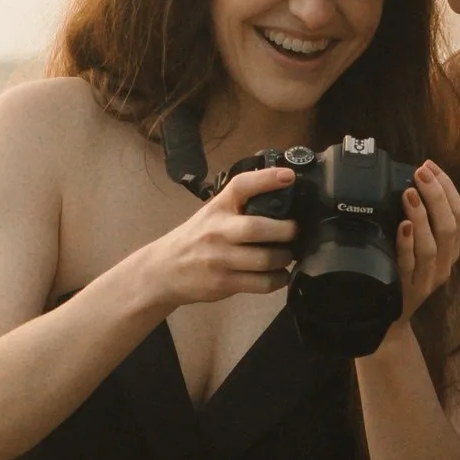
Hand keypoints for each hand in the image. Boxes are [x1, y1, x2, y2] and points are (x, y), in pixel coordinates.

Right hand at [148, 165, 298, 305]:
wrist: (164, 270)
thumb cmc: (196, 238)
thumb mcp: (212, 214)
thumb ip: (239, 207)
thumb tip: (283, 200)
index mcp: (217, 208)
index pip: (241, 186)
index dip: (266, 179)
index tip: (289, 177)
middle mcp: (217, 231)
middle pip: (256, 228)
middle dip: (285, 230)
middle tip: (295, 232)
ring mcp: (219, 259)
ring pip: (264, 259)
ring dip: (284, 258)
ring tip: (288, 255)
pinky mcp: (224, 283)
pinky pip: (261, 283)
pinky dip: (277, 279)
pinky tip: (279, 274)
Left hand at [393, 159, 459, 323]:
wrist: (385, 321)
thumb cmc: (398, 275)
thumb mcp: (415, 247)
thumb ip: (417, 220)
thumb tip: (407, 182)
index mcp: (450, 249)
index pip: (459, 213)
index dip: (447, 187)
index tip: (430, 166)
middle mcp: (444, 263)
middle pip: (449, 225)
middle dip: (436, 195)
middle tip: (420, 173)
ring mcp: (428, 279)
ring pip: (432, 244)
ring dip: (422, 215)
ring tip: (409, 193)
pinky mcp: (409, 291)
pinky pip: (409, 264)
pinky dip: (408, 244)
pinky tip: (402, 227)